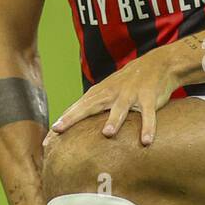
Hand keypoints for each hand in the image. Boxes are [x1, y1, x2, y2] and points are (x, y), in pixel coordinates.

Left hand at [46, 43, 183, 146]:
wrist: (157, 63)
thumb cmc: (127, 83)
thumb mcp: (107, 91)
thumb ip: (92, 107)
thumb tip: (74, 127)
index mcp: (99, 93)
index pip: (75, 109)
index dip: (61, 123)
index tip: (47, 141)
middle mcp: (111, 93)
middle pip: (89, 106)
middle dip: (73, 117)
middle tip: (58, 130)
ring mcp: (130, 94)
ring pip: (120, 108)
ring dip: (114, 120)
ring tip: (107, 134)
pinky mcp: (149, 97)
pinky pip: (148, 114)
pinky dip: (148, 127)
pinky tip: (146, 141)